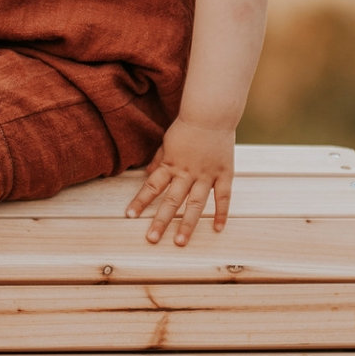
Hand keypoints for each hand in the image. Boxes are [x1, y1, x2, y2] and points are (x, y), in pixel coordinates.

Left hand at [124, 118, 234, 245]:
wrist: (211, 113)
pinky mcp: (224, 173)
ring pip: (196, 203)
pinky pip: (223, 197)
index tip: (130, 215)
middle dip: (160, 221)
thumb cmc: (186, 126)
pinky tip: (218, 229)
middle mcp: (187, 172)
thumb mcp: (166, 142)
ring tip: (180, 242)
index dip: (140, 201)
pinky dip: (222, 213)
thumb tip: (147, 175)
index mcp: (170, 164)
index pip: (151, 186)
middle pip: (171, 200)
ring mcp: (206, 174)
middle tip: (152, 239)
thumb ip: (158, 160)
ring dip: (187, 224)